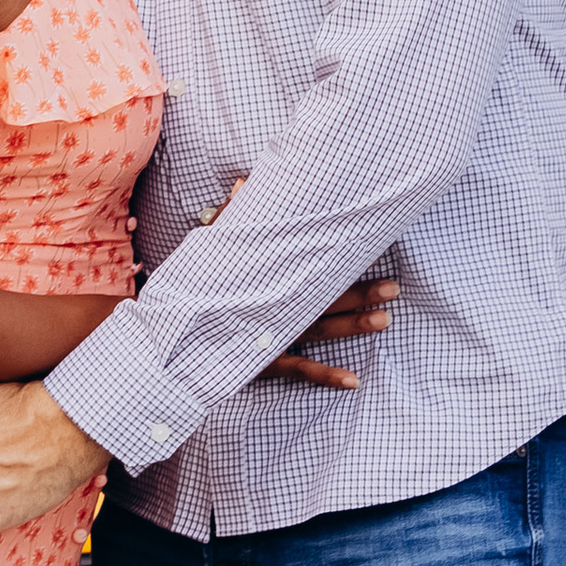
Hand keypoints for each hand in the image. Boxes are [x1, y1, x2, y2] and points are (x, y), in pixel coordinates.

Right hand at [199, 181, 396, 389]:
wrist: (173, 332)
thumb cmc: (200, 286)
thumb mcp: (212, 248)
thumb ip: (229, 217)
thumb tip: (242, 184)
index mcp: (266, 278)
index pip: (308, 264)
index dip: (340, 256)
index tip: (371, 242)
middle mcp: (272, 305)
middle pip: (322, 297)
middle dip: (359, 292)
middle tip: (393, 288)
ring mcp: (269, 336)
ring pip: (317, 329)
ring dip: (351, 326)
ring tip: (384, 320)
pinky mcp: (263, 363)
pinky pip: (298, 370)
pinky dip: (325, 377)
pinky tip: (353, 381)